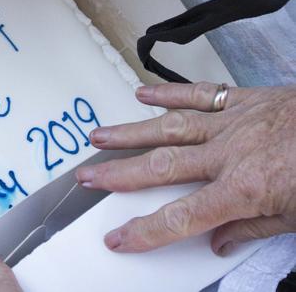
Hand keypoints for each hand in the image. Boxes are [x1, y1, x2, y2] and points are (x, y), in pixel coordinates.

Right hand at [75, 82, 295, 254]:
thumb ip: (252, 229)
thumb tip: (215, 244)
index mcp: (242, 190)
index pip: (181, 217)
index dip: (144, 231)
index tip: (116, 238)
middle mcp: (227, 154)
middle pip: (160, 167)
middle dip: (118, 175)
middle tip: (85, 178)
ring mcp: (231, 123)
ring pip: (169, 128)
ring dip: (129, 133)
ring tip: (97, 137)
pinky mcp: (242, 101)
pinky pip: (198, 96)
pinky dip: (168, 94)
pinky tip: (141, 94)